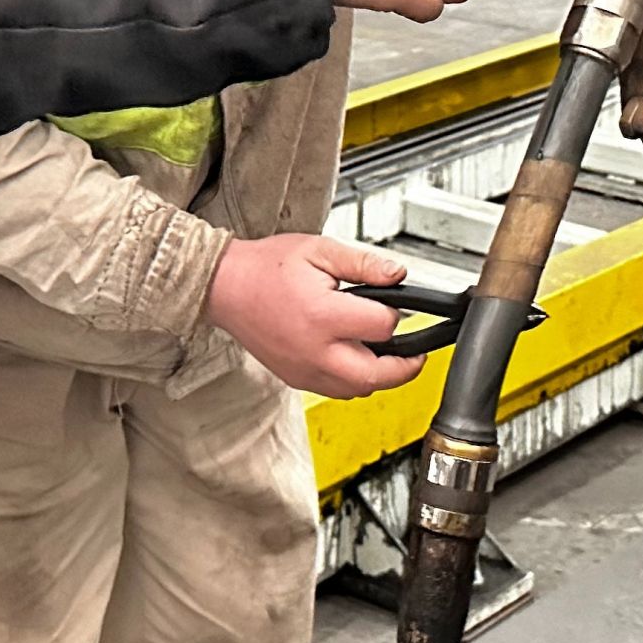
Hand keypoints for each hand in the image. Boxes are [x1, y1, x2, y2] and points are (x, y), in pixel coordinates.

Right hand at [205, 235, 427, 397]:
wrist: (226, 288)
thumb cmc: (267, 267)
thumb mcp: (319, 251)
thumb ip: (363, 264)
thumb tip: (397, 274)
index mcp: (322, 315)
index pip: (382, 327)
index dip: (396, 315)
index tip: (395, 306)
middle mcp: (314, 350)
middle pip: (375, 377)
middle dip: (404, 368)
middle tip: (416, 355)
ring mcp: (303, 369)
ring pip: (357, 391)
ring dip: (378, 377)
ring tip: (386, 355)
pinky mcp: (296, 378)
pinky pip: (335, 392)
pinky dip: (353, 382)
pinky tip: (356, 360)